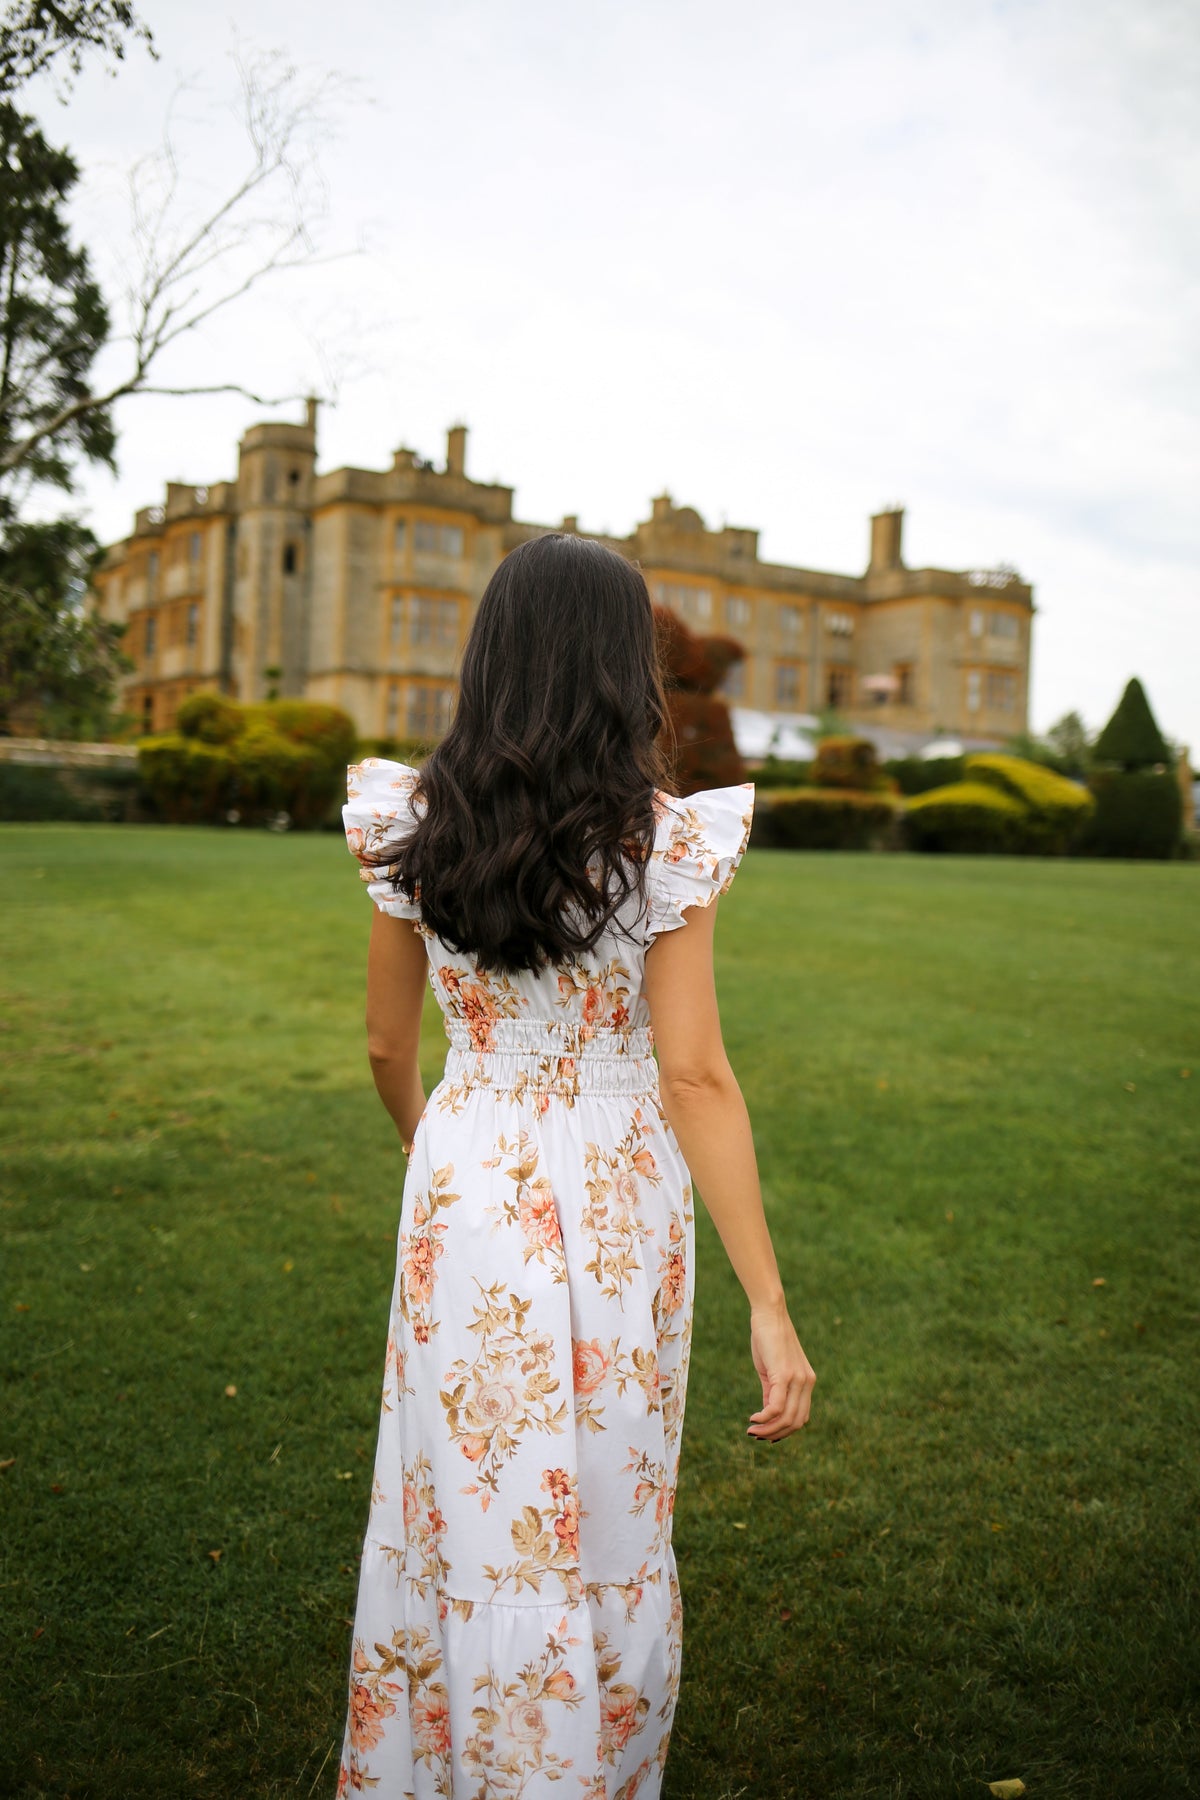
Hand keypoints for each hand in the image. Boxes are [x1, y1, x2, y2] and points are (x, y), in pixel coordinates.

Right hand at [747, 1303, 815, 1442]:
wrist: (769, 1313)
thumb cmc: (768, 1339)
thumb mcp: (772, 1370)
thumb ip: (772, 1392)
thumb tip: (768, 1414)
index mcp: (807, 1381)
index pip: (801, 1417)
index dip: (784, 1431)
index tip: (765, 1434)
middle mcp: (806, 1382)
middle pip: (795, 1422)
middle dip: (775, 1434)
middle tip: (756, 1435)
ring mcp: (797, 1379)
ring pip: (787, 1418)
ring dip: (768, 1429)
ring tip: (752, 1430)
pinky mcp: (784, 1374)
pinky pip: (777, 1406)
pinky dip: (765, 1417)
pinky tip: (754, 1417)